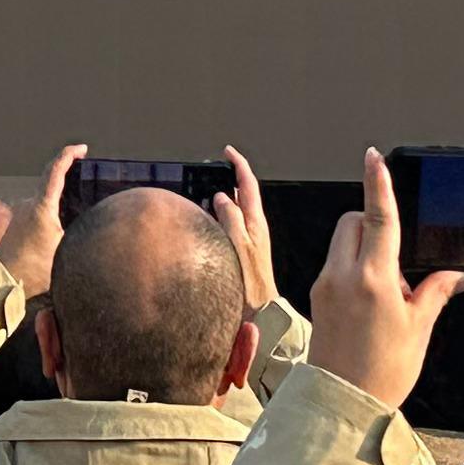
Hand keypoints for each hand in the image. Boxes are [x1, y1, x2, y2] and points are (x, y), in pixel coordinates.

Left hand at [0, 145, 79, 301]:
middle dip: (68, 172)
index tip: (83, 148)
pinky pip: (39, 207)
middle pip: (51, 179)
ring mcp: (22, 210)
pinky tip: (64, 224)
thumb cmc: (33, 269)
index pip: (56, 171)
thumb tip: (95, 231)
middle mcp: (30, 203)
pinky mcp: (18, 221)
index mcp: (42, 206)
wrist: (0, 278)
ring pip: (46, 196)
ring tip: (81, 206)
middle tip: (87, 171)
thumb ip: (78, 238)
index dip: (69, 155)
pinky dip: (52, 208)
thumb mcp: (64, 252)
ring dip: (61, 196)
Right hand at [213, 148, 279, 313]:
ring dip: (220, 196)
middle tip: (210, 169)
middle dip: (227, 177)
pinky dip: (217, 215)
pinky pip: (228, 224)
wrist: (261, 313)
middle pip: (241, 193)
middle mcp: (253, 227)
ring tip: (203, 189)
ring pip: (233, 208)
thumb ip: (230, 219)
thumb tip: (220, 197)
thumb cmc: (252, 285)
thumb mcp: (239, 247)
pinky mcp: (241, 251)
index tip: (227, 151)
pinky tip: (205, 219)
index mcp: (255, 222)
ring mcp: (248, 239)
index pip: (248, 184)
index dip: (238, 164)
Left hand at [308, 148, 463, 408]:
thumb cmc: (384, 372)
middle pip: (353, 222)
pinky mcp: (316, 295)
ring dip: (363, 246)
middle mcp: (343, 276)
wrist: (343, 403)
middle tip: (396, 260)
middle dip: (373, 222)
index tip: (374, 157)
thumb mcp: (419, 328)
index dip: (378, 185)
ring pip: (341, 241)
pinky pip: (334, 264)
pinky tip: (369, 300)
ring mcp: (324, 284)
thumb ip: (436, 291)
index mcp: (373, 280)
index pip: (378, 219)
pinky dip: (352, 266)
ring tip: (385, 290)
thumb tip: (460, 272)